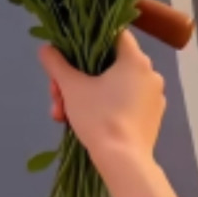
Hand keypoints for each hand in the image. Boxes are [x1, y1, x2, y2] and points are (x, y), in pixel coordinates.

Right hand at [38, 30, 165, 164]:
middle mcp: (149, 74)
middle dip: (75, 77)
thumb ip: (56, 63)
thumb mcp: (70, 86)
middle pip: (105, 63)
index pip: (113, 33)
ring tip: (61, 113)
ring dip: (82, 94)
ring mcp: (152, 97)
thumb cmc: (99, 116)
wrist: (123, 163)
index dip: (88, 37)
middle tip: (56, 93)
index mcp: (135, 60)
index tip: (69, 50)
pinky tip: (79, 120)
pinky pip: (121, 101)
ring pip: (110, 84)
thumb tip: (45, 48)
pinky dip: (100, 105)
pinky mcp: (150, 117)